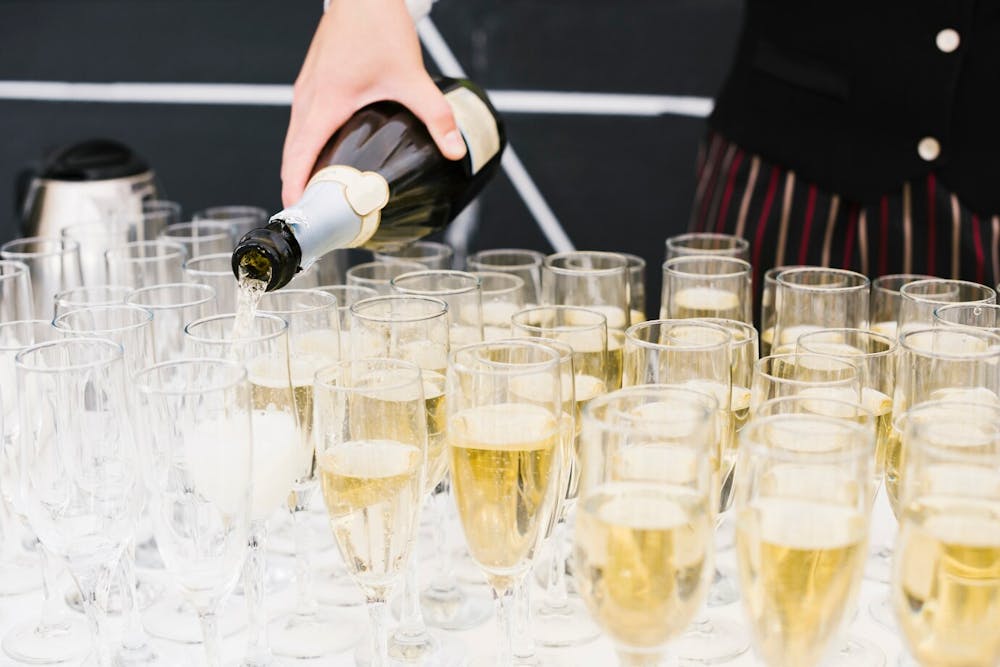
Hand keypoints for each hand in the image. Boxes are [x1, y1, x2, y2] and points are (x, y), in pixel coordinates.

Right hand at [281, 0, 466, 205]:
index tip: (300, 215)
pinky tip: (327, 161)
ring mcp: (307, 90)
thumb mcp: (411, 76)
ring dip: (301, 167)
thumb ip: (435, 115)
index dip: (296, 188)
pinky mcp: (312, 84)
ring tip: (320, 197)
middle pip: (292, 153)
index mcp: (325, 102)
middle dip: (299, 186)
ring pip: (295, 139)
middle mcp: (308, 98)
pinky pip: (302, 124)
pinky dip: (306, 147)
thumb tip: (455, 149)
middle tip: (314, 217)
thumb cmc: (378, 27)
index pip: (299, 156)